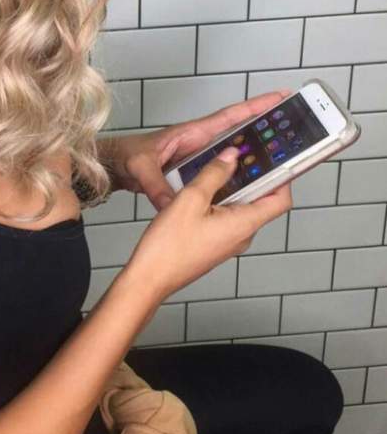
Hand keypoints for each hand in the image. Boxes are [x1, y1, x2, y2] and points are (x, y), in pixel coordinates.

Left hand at [108, 88, 292, 211]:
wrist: (117, 167)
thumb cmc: (127, 157)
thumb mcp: (141, 169)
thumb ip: (156, 186)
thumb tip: (172, 205)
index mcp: (192, 133)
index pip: (230, 117)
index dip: (255, 107)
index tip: (280, 97)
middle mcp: (200, 142)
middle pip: (240, 133)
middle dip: (266, 130)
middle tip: (294, 131)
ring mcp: (200, 156)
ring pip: (234, 154)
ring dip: (255, 154)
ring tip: (282, 159)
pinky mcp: (196, 171)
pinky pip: (223, 171)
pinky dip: (238, 174)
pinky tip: (252, 185)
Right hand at [125, 145, 292, 303]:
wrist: (150, 277)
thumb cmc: (168, 248)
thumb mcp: (190, 199)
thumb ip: (214, 174)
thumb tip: (231, 156)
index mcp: (243, 224)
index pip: (280, 200)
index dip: (282, 177)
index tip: (273, 160)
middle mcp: (241, 235)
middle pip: (261, 201)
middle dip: (253, 177)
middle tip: (239, 156)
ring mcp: (229, 241)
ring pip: (241, 208)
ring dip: (232, 187)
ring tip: (215, 169)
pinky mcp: (216, 243)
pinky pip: (227, 217)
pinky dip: (220, 200)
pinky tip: (201, 190)